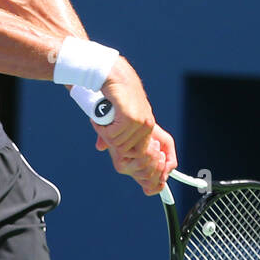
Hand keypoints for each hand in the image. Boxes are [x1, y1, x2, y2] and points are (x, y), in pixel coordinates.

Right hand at [93, 59, 176, 194]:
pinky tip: (100, 119)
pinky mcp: (132, 118)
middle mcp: (148, 128)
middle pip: (140, 162)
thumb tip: (103, 149)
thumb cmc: (109, 96)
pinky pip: (115, 138)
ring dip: (108, 138)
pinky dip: (104, 131)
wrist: (109, 74)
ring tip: (102, 121)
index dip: (154, 176)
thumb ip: (111, 137)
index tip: (147, 185)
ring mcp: (142, 123)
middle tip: (113, 146)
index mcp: (148, 131)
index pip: (160, 161)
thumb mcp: (112, 121)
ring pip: (122, 149)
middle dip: (127, 161)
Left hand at [95, 121, 177, 194]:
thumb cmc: (151, 131)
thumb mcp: (166, 145)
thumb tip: (165, 176)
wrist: (139, 118)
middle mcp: (133, 171)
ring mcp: (126, 167)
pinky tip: (151, 144)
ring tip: (154, 145)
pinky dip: (151, 153)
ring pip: (147, 173)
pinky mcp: (121, 159)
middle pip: (150, 182)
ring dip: (156, 158)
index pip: (150, 189)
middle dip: (160, 167)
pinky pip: (142, 163)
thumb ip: (171, 161)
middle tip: (160, 153)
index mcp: (142, 171)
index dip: (158, 186)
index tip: (163, 176)